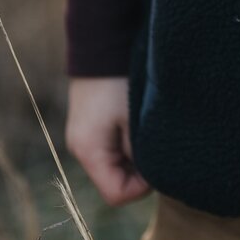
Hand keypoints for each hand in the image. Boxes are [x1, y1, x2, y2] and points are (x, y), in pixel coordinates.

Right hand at [65, 76, 150, 206]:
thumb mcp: (135, 121)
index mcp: (88, 151)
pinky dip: (129, 144)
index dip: (142, 188)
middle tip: (157, 145)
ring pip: (117, 165)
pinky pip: (113, 149)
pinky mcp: (91, 127)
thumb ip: (141, 153)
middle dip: (140, 171)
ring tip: (148, 130)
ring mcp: (84, 138)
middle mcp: (80, 149)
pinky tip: (139, 123)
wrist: (103, 45)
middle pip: (116, 181)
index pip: (116, 194)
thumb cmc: (121, 81)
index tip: (159, 163)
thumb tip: (152, 175)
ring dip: (136, 156)